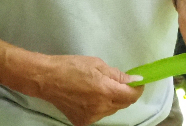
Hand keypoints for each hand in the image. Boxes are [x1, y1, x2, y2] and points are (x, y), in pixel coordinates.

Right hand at [23, 53, 142, 125]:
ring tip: (100, 88)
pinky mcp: (81, 122)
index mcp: (106, 92)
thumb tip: (135, 80)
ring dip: (112, 100)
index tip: (137, 81)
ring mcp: (90, 117)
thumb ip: (118, 75)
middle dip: (125, 93)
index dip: (137, 89)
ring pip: (111, 110)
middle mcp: (100, 108)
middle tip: (118, 82)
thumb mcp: (98, 64)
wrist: (47, 79)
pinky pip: (99, 114)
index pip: (131, 96)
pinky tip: (90, 97)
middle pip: (123, 104)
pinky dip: (100, 106)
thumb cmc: (73, 67)